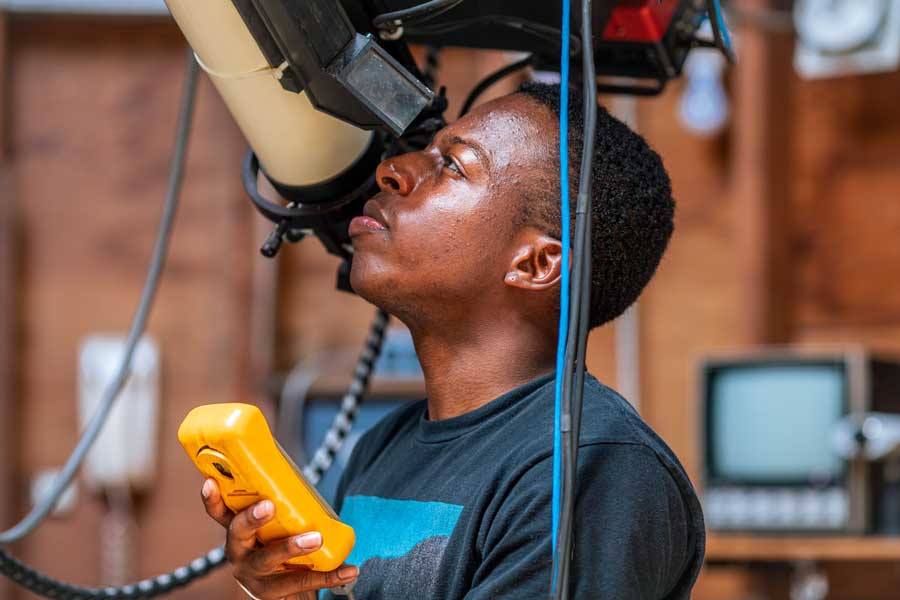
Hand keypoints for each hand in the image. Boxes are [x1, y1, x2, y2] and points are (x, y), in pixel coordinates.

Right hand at [201, 478, 358, 598]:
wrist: (286, 594)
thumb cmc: (280, 549)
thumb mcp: (275, 529)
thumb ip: (283, 508)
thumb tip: (303, 480)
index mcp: (238, 533)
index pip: (220, 513)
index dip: (212, 499)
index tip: (210, 482)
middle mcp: (240, 554)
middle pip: (238, 534)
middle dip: (252, 519)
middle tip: (269, 506)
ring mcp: (254, 576)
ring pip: (268, 560)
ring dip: (292, 547)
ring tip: (316, 538)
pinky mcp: (273, 594)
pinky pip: (301, 582)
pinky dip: (329, 576)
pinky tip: (349, 570)